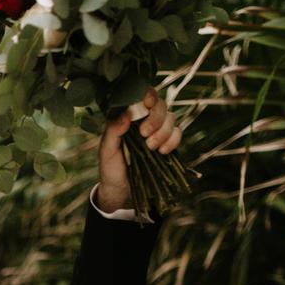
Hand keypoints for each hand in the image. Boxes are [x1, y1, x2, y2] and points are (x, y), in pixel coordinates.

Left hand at [96, 88, 181, 211]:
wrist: (122, 190)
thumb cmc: (111, 167)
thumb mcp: (106, 150)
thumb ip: (113, 131)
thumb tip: (126, 115)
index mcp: (128, 115)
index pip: (142, 95)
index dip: (148, 94)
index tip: (147, 104)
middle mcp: (144, 119)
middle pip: (160, 105)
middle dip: (156, 119)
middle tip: (145, 135)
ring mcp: (157, 130)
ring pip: (171, 118)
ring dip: (163, 132)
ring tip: (151, 148)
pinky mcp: (167, 142)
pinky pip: (177, 133)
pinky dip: (173, 141)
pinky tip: (162, 152)